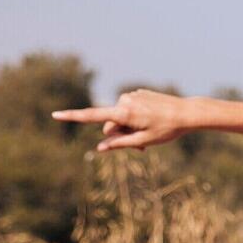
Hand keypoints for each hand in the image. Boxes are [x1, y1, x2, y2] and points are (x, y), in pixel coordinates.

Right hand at [52, 89, 194, 151]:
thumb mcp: (143, 141)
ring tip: (149, 133)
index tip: (55, 115)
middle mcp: (125, 100)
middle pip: (111, 124)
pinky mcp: (139, 94)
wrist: (187, 113)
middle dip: (120, 135)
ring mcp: (132, 95)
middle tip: (141, 148)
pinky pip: (130, 110)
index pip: (93, 116)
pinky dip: (136, 118)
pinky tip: (152, 120)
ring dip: (130, 127)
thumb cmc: (167, 129)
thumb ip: (120, 144)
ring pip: (121, 117)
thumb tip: (100, 148)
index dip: (73, 117)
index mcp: (124, 112)